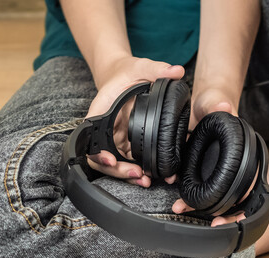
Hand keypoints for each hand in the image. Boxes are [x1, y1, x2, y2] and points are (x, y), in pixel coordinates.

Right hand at [86, 56, 183, 186]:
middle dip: (116, 170)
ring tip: (145, 180)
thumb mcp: (142, 66)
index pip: (91, 136)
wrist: (125, 77)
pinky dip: (136, 171)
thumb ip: (158, 69)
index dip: (97, 152)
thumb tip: (176, 71)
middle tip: (137, 173)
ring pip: (114, 164)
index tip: (109, 158)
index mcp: (101, 111)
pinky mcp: (125, 144)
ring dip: (126, 175)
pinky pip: (127, 162)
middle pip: (100, 157)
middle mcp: (104, 129)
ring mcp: (114, 139)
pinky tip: (150, 176)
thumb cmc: (127, 72)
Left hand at [172, 86, 249, 225]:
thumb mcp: (214, 102)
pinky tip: (180, 204)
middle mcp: (237, 166)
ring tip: (184, 210)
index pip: (252, 182)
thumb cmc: (214, 104)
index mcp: (245, 152)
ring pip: (220, 200)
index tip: (234, 213)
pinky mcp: (209, 175)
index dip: (245, 202)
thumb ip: (217, 105)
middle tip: (214, 224)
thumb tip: (224, 106)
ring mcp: (223, 172)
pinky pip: (205, 193)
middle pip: (238, 199)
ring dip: (205, 210)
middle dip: (227, 215)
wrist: (204, 104)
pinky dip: (193, 201)